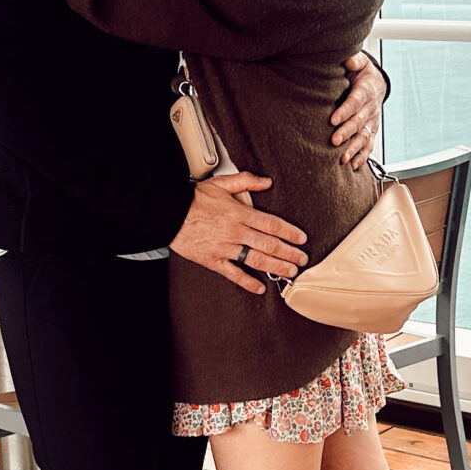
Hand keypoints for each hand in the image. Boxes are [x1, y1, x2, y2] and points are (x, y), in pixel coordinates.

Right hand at [172, 172, 308, 294]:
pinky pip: (233, 274)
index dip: (289, 232)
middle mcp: (235, 232)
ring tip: (290, 272)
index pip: (271, 224)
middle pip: (269, 244)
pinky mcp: (213, 260)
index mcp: (239, 213)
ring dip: (276, 267)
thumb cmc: (193, 199)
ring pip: (256, 259)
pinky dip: (247, 282)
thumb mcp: (220, 183)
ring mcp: (225, 248)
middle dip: (289, 253)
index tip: (301, 238)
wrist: (167, 213)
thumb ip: (246, 181)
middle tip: (302, 259)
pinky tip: (259, 288)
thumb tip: (266, 181)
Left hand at [330, 48, 383, 169]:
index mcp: (366, 91)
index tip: (333, 119)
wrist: (377, 83)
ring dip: (354, 148)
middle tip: (334, 141)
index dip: (345, 111)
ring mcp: (372, 121)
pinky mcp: (371, 130)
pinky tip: (353, 165)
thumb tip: (348, 61)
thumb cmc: (362, 73)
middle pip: (359, 122)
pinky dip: (363, 156)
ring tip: (343, 158)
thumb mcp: (360, 62)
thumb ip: (354, 61)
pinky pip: (369, 145)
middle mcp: (371, 108)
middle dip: (347, 132)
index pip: (355, 102)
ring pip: (364, 137)